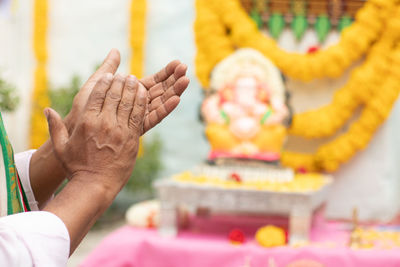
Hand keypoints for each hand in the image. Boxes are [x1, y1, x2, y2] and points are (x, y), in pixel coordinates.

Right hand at [45, 74, 146, 188]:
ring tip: (135, 80)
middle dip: (121, 82)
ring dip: (133, 88)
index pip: (97, 95)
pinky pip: (139, 115)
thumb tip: (47, 109)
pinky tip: (144, 93)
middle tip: (125, 75)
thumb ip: (54, 127)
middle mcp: (104, 123)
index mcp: (87, 122)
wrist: (95, 186)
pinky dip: (142, 102)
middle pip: (115, 95)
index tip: (110, 75)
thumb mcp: (61, 147)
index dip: (105, 82)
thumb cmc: (76, 167)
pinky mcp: (132, 138)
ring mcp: (120, 131)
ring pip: (129, 103)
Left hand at [65, 49, 189, 134]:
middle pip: (161, 91)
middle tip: (185, 68)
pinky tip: (176, 99)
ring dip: (174, 91)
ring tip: (185, 80)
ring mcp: (138, 117)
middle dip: (174, 79)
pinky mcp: (137, 128)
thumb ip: (107, 68)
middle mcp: (137, 105)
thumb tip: (116, 51)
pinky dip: (165, 109)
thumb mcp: (95, 84)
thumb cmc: (83, 108)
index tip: (178, 63)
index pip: (154, 81)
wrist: (75, 133)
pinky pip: (153, 118)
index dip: (167, 72)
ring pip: (160, 102)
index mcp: (131, 94)